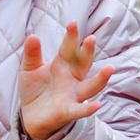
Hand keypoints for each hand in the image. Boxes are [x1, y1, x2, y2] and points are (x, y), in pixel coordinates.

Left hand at [19, 20, 115, 139]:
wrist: (31, 116)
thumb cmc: (35, 89)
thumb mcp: (30, 69)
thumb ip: (32, 54)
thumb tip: (33, 36)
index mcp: (63, 65)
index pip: (69, 48)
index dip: (71, 37)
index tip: (73, 23)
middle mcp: (72, 78)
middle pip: (83, 64)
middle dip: (87, 52)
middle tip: (91, 39)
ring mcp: (73, 95)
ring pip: (91, 86)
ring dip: (101, 79)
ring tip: (110, 68)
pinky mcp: (68, 111)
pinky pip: (80, 110)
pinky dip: (88, 109)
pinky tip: (97, 105)